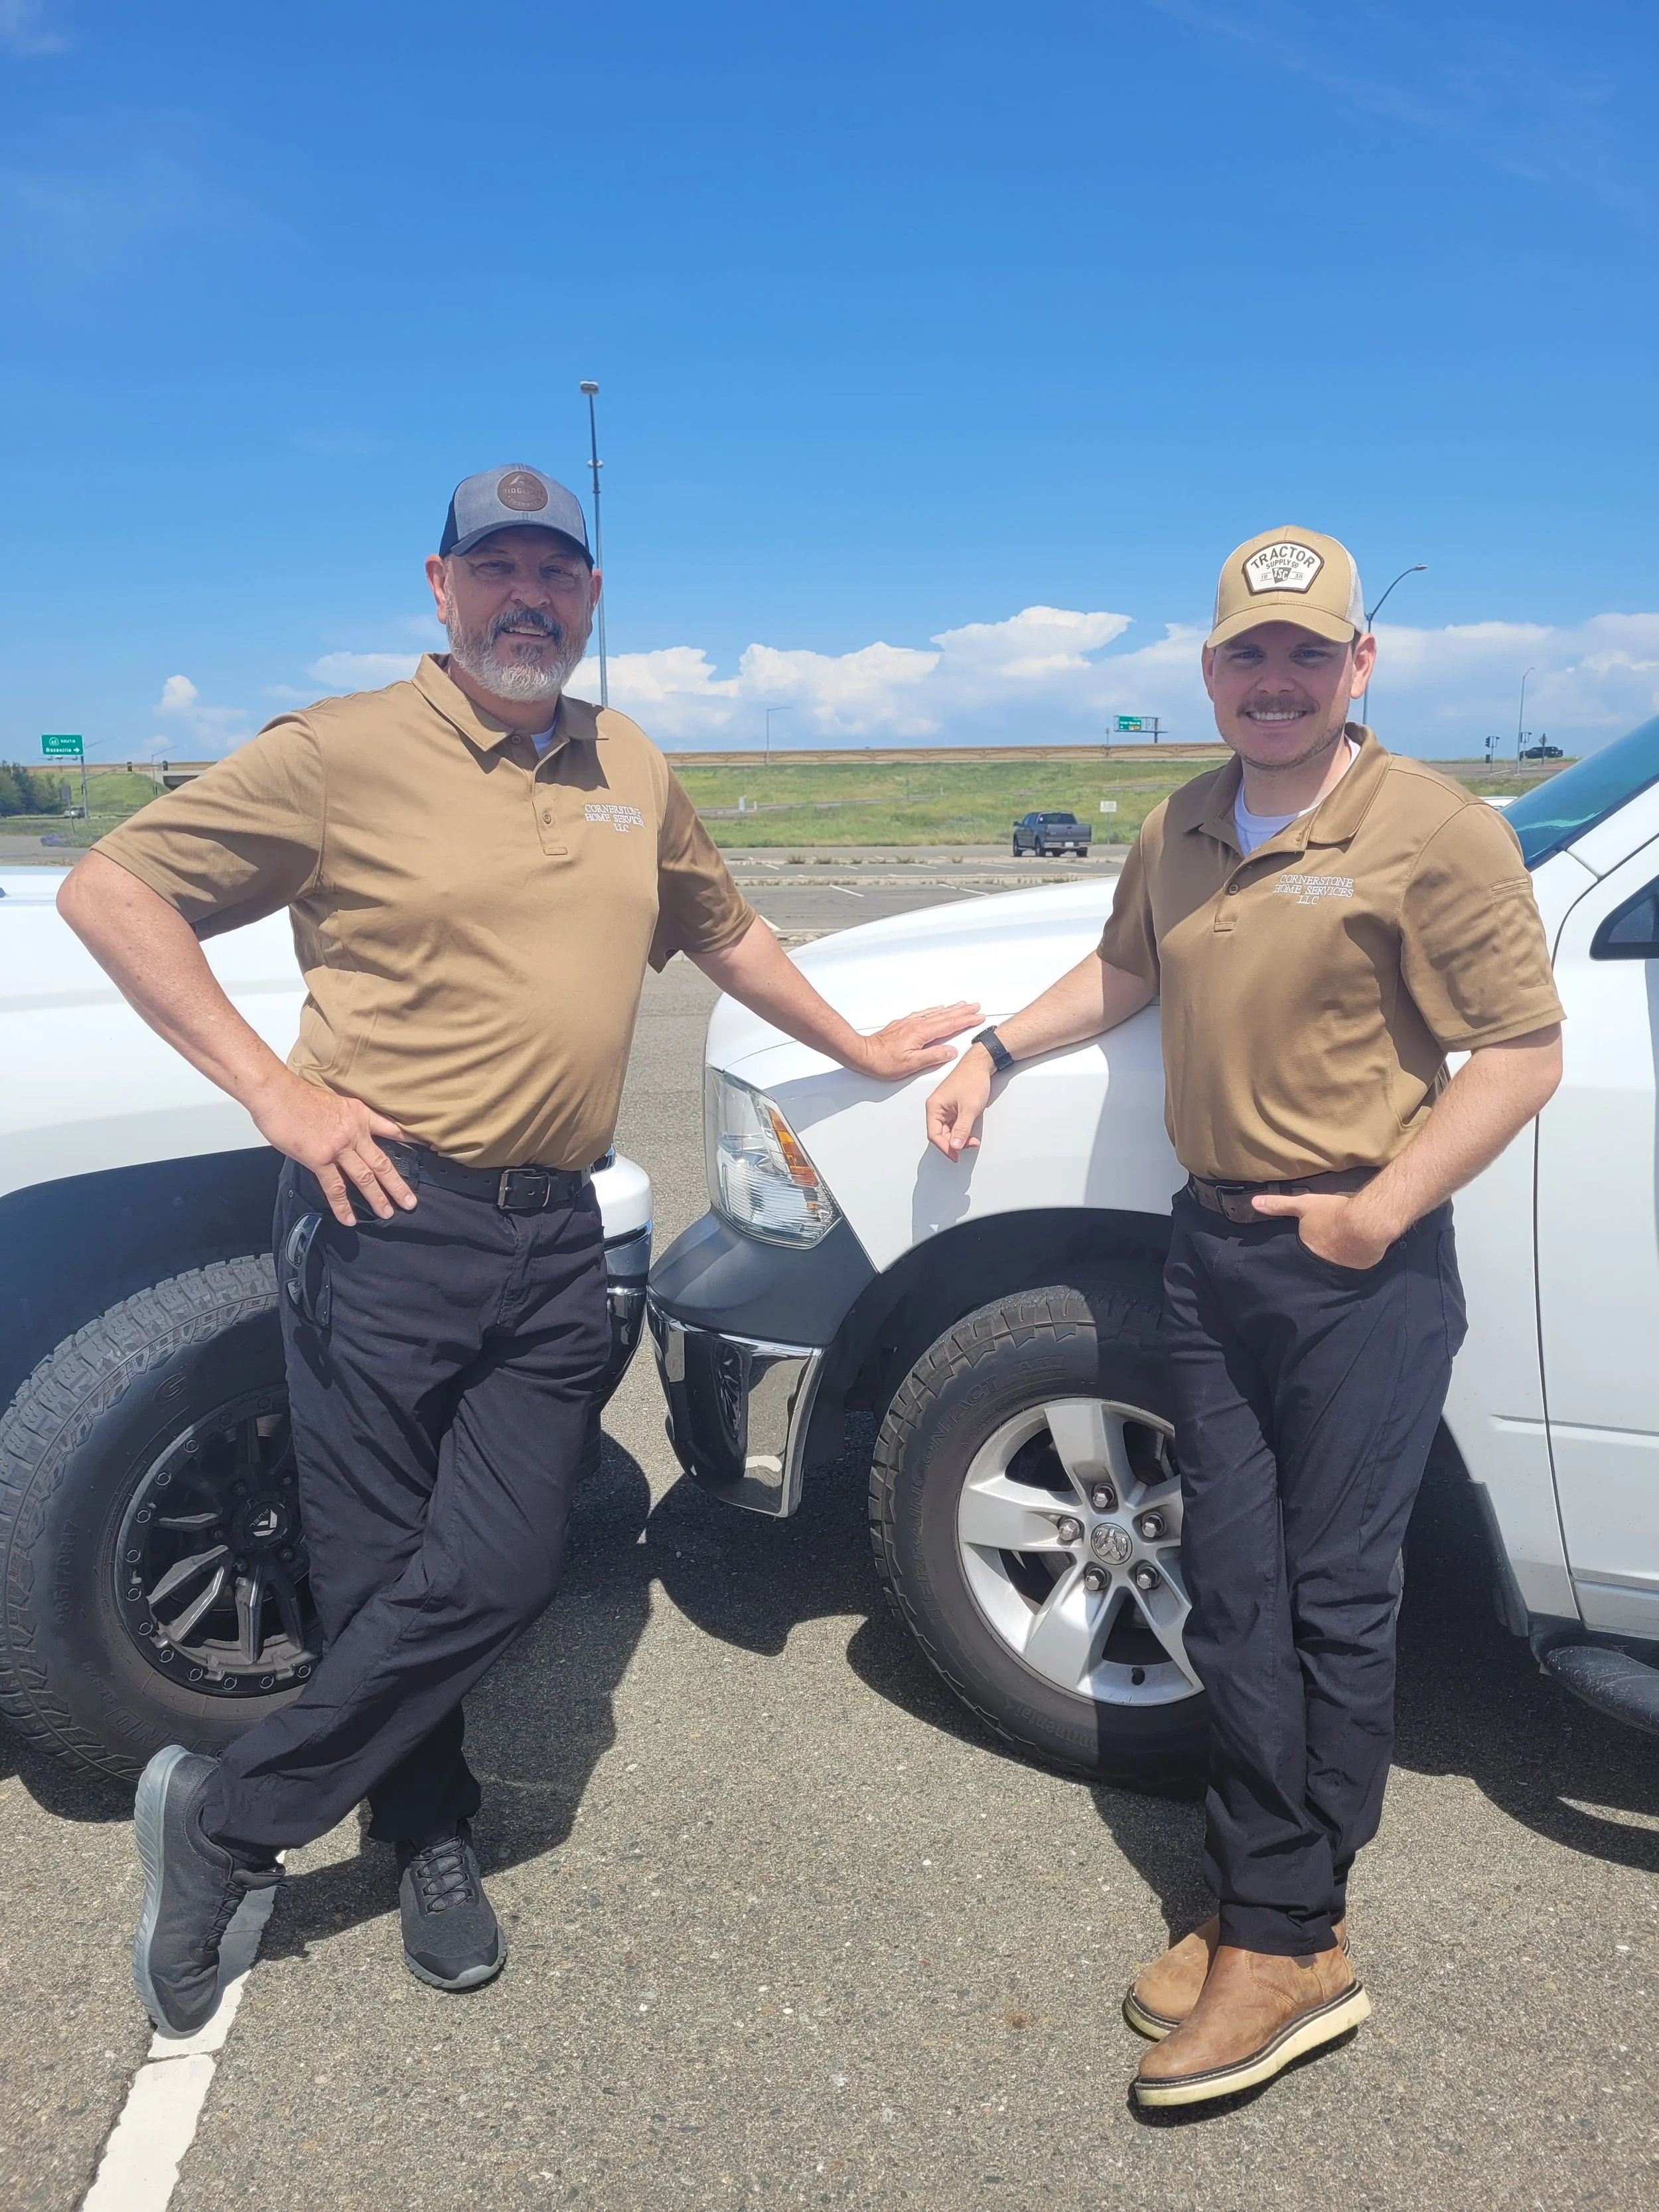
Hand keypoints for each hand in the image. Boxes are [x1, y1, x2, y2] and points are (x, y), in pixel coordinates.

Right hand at [248, 1070, 415, 1225]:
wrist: (276, 1093)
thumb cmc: (296, 1096)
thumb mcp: (332, 1102)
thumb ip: (342, 1121)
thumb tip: (341, 1138)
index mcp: (358, 1114)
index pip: (390, 1129)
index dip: (408, 1140)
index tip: (424, 1151)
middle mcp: (354, 1132)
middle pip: (382, 1162)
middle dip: (398, 1184)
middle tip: (410, 1202)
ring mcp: (339, 1147)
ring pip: (365, 1177)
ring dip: (378, 1197)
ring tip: (387, 1213)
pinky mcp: (320, 1158)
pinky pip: (335, 1187)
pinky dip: (343, 1206)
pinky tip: (349, 1218)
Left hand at [852, 1000, 980, 1082]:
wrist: (863, 1054)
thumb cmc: (884, 1062)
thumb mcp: (911, 1064)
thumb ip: (933, 1056)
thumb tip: (950, 1051)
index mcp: (921, 1033)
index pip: (949, 1025)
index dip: (966, 1020)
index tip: (978, 1016)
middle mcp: (916, 1024)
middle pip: (945, 1015)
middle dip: (962, 1011)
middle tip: (976, 1006)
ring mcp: (909, 1023)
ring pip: (935, 1012)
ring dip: (950, 1009)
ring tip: (961, 1005)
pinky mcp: (902, 1024)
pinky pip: (924, 1013)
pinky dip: (934, 1010)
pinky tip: (936, 1009)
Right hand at [925, 1043, 993, 1159]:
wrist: (981, 1064)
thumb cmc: (972, 1079)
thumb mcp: (969, 1108)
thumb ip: (962, 1129)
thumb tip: (955, 1146)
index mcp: (934, 1106)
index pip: (934, 1134)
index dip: (945, 1147)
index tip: (955, 1155)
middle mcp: (936, 1108)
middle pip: (940, 1134)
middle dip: (954, 1142)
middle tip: (969, 1145)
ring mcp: (944, 1108)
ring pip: (948, 1130)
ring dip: (959, 1137)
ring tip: (972, 1139)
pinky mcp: (952, 1107)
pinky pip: (953, 1124)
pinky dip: (962, 1131)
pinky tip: (971, 1132)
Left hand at [1250, 1190, 1394, 1269]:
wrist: (1367, 1224)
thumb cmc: (1332, 1214)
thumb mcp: (1304, 1205)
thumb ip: (1280, 1205)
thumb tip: (1254, 1203)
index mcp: (1308, 1248)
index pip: (1302, 1251)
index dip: (1304, 1246)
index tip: (1307, 1241)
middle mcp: (1324, 1262)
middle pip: (1320, 1257)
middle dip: (1322, 1252)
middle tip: (1328, 1240)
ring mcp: (1344, 1265)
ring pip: (1339, 1259)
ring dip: (1340, 1253)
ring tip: (1343, 1243)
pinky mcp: (1362, 1265)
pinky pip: (1357, 1260)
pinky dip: (1357, 1254)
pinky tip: (1360, 1245)